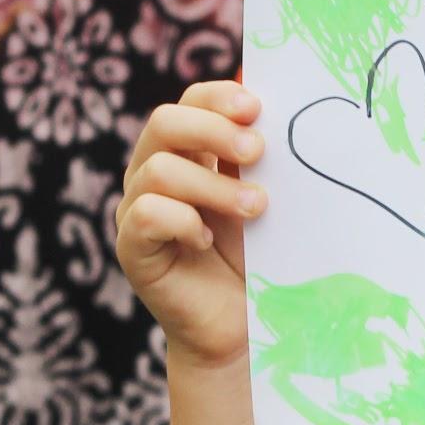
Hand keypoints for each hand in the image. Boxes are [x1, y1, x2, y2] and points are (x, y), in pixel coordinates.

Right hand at [117, 81, 267, 368]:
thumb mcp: (271, 204)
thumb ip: (268, 166)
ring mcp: (138, 209)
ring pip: (159, 170)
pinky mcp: (133, 248)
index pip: (191, 102)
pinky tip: (208, 241)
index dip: (218, 97)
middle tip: (258, 152)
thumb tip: (291, 123)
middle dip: (214, 130)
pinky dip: (183, 222)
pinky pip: (146, 215)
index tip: (257, 108)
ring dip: (213, 186)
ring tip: (256, 209)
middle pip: (165, 122)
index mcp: (192, 153)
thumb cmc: (263, 261)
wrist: (244, 328)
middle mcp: (156, 173)